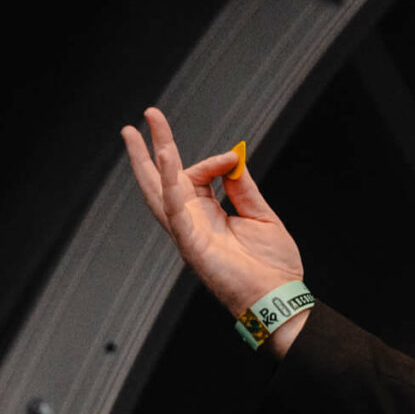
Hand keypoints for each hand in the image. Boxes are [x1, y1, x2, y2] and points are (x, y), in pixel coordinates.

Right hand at [120, 106, 309, 353]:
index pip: (197, 175)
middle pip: (164, 178)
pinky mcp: (190, 244)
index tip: (233, 157)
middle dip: (155, 146)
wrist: (279, 298)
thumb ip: (245, 189)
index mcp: (208, 214)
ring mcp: (188, 232)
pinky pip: (174, 210)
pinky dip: (167, 184)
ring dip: (147, 161)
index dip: (214, 160)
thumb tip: (233, 160)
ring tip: (135, 132)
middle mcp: (192, 221)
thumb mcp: (262, 218)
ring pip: (158, 191)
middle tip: (146, 115)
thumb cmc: (273, 267)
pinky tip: (162, 160)